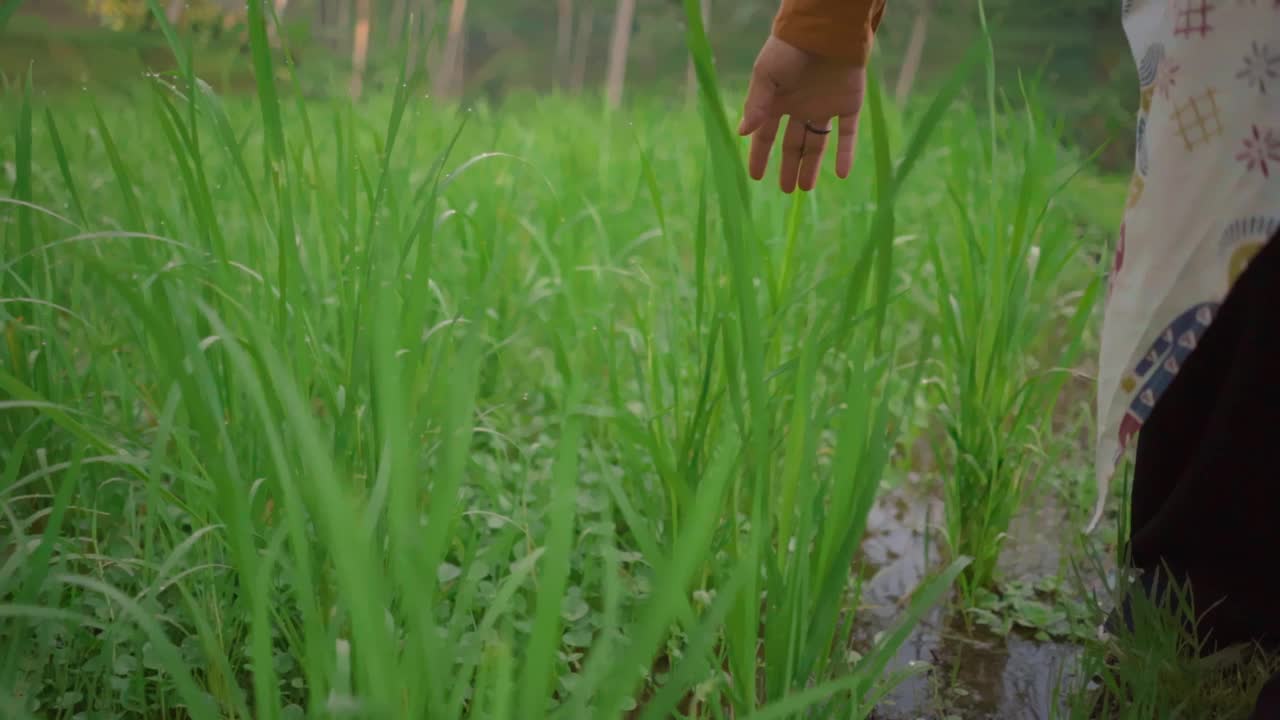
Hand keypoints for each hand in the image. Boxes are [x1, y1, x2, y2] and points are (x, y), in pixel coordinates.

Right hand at [738, 36, 866, 192]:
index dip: (760, 156)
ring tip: (806, 188)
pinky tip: (842, 174)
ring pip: (818, 142)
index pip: (765, 135)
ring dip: (812, 165)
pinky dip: (845, 153)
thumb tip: (742, 133)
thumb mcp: (766, 75)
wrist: (826, 31)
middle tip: (787, 190)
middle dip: (789, 167)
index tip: (756, 177)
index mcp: (778, 101)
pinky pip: (847, 133)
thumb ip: (756, 104)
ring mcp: (825, 107)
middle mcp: (800, 107)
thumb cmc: (790, 50)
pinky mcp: (848, 104)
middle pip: (793, 143)